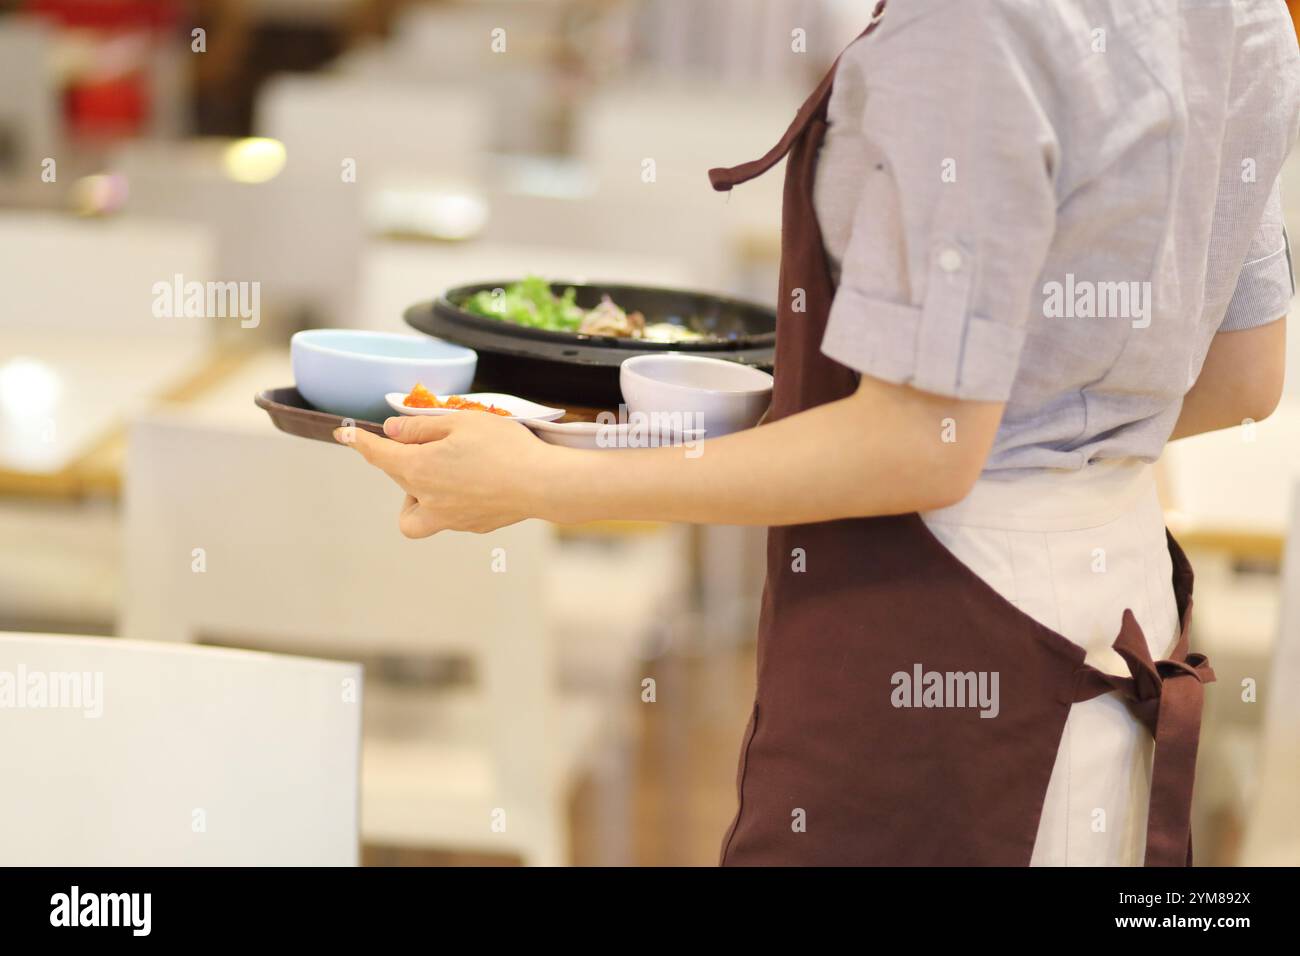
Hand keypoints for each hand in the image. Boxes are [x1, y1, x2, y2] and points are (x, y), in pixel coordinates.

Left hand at [334, 412, 552, 536]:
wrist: (543, 484)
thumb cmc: (504, 448)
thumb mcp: (459, 423)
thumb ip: (421, 427)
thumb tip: (393, 432)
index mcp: (418, 469)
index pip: (377, 455)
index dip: (358, 442)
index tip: (344, 434)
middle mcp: (427, 499)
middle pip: (399, 481)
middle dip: (405, 462)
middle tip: (434, 441)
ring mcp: (449, 518)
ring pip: (416, 513)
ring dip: (419, 494)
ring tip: (446, 474)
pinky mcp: (472, 526)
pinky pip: (447, 516)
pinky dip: (450, 501)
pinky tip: (476, 484)